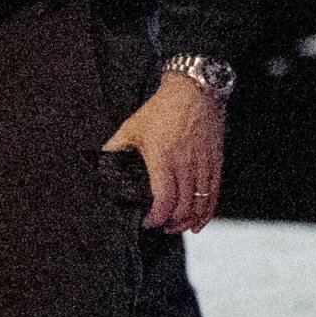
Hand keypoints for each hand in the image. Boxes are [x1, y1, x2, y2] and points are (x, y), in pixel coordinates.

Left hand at [106, 74, 226, 234]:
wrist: (194, 90)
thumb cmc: (162, 108)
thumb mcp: (132, 127)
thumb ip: (115, 148)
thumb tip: (100, 164)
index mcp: (163, 157)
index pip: (163, 199)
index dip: (156, 217)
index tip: (148, 221)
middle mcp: (185, 163)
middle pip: (183, 206)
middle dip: (171, 223)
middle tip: (161, 226)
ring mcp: (203, 163)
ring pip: (200, 203)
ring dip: (189, 221)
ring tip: (177, 227)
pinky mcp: (215, 161)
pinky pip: (214, 194)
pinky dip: (207, 212)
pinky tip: (198, 221)